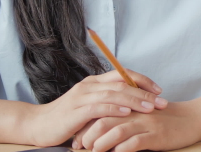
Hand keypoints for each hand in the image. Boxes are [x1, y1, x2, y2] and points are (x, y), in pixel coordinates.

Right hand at [24, 70, 167, 146]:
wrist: (37, 125)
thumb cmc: (66, 119)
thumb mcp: (89, 107)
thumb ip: (106, 103)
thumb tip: (131, 104)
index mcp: (94, 82)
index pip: (123, 75)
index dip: (143, 81)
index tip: (159, 90)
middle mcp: (89, 86)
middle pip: (122, 83)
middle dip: (145, 92)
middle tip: (162, 101)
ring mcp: (82, 97)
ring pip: (114, 94)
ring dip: (135, 100)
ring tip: (151, 107)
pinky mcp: (77, 111)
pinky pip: (100, 107)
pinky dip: (115, 108)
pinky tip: (128, 113)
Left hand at [72, 101, 200, 151]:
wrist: (193, 118)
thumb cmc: (167, 118)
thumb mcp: (144, 114)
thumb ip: (125, 118)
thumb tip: (102, 130)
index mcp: (131, 105)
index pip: (102, 111)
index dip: (86, 125)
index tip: (77, 138)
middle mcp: (136, 112)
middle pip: (104, 120)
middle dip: (88, 136)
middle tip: (81, 147)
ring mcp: (146, 123)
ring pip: (116, 131)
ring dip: (101, 144)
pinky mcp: (156, 135)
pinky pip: (134, 143)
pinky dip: (121, 150)